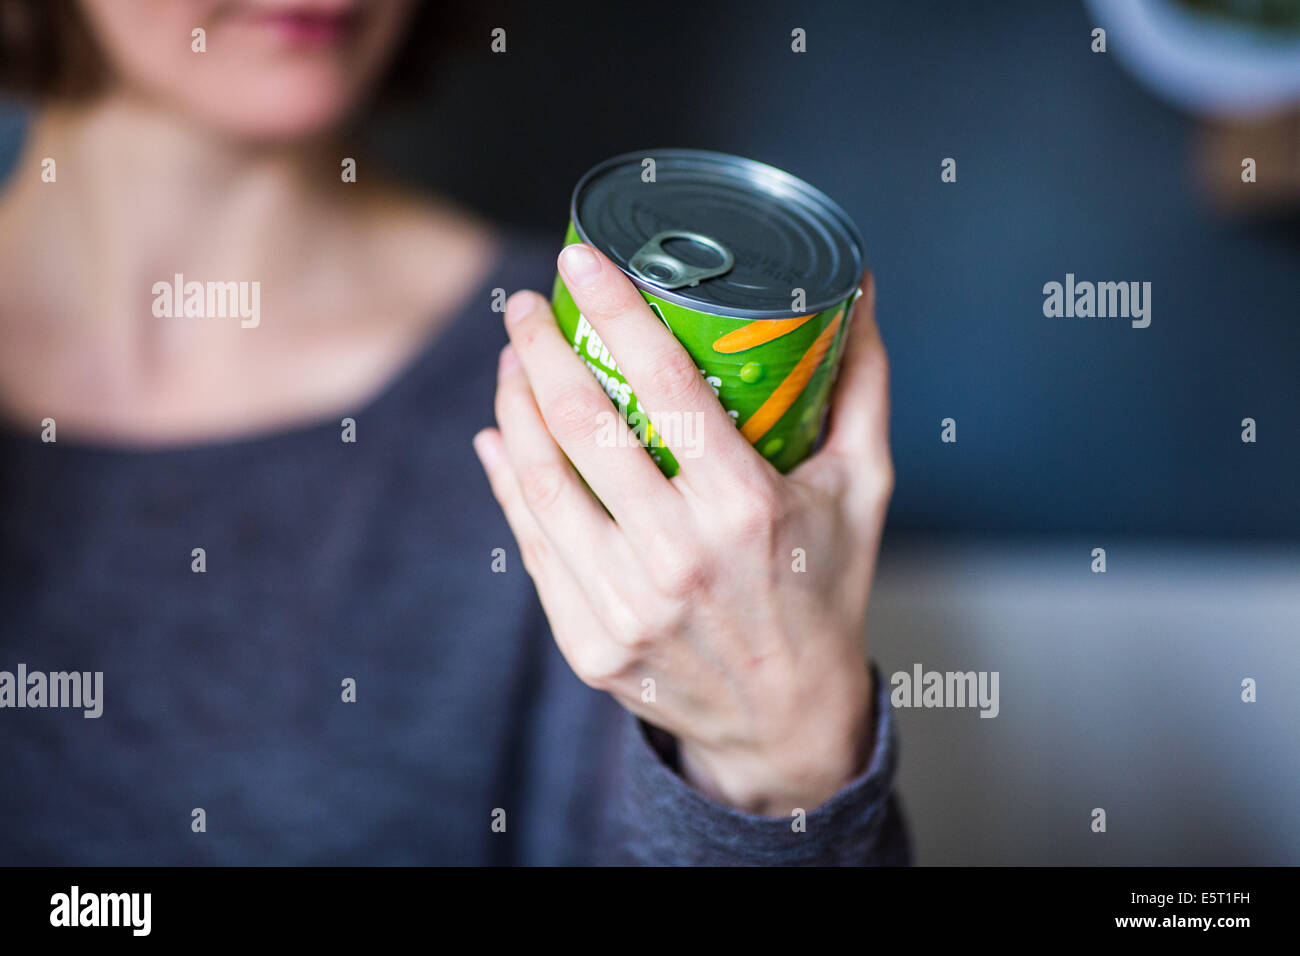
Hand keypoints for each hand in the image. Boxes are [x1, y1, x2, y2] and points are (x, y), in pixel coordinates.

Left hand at [473, 243, 892, 816]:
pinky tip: (499, 438)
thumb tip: (856, 287)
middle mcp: (678, 558)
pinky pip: (532, 542)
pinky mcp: (589, 641)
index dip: (614, 308)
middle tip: (526, 305)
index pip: (663, 383)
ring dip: (514, 406)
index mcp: (747, 509)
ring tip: (511, 361)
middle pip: (583, 424)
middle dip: (540, 347)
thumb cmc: (826, 589)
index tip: (579, 257)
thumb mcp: (862, 487)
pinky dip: (505, 481)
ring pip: (540, 481)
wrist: (786, 721)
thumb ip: (858, 383)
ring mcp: (624, 607)